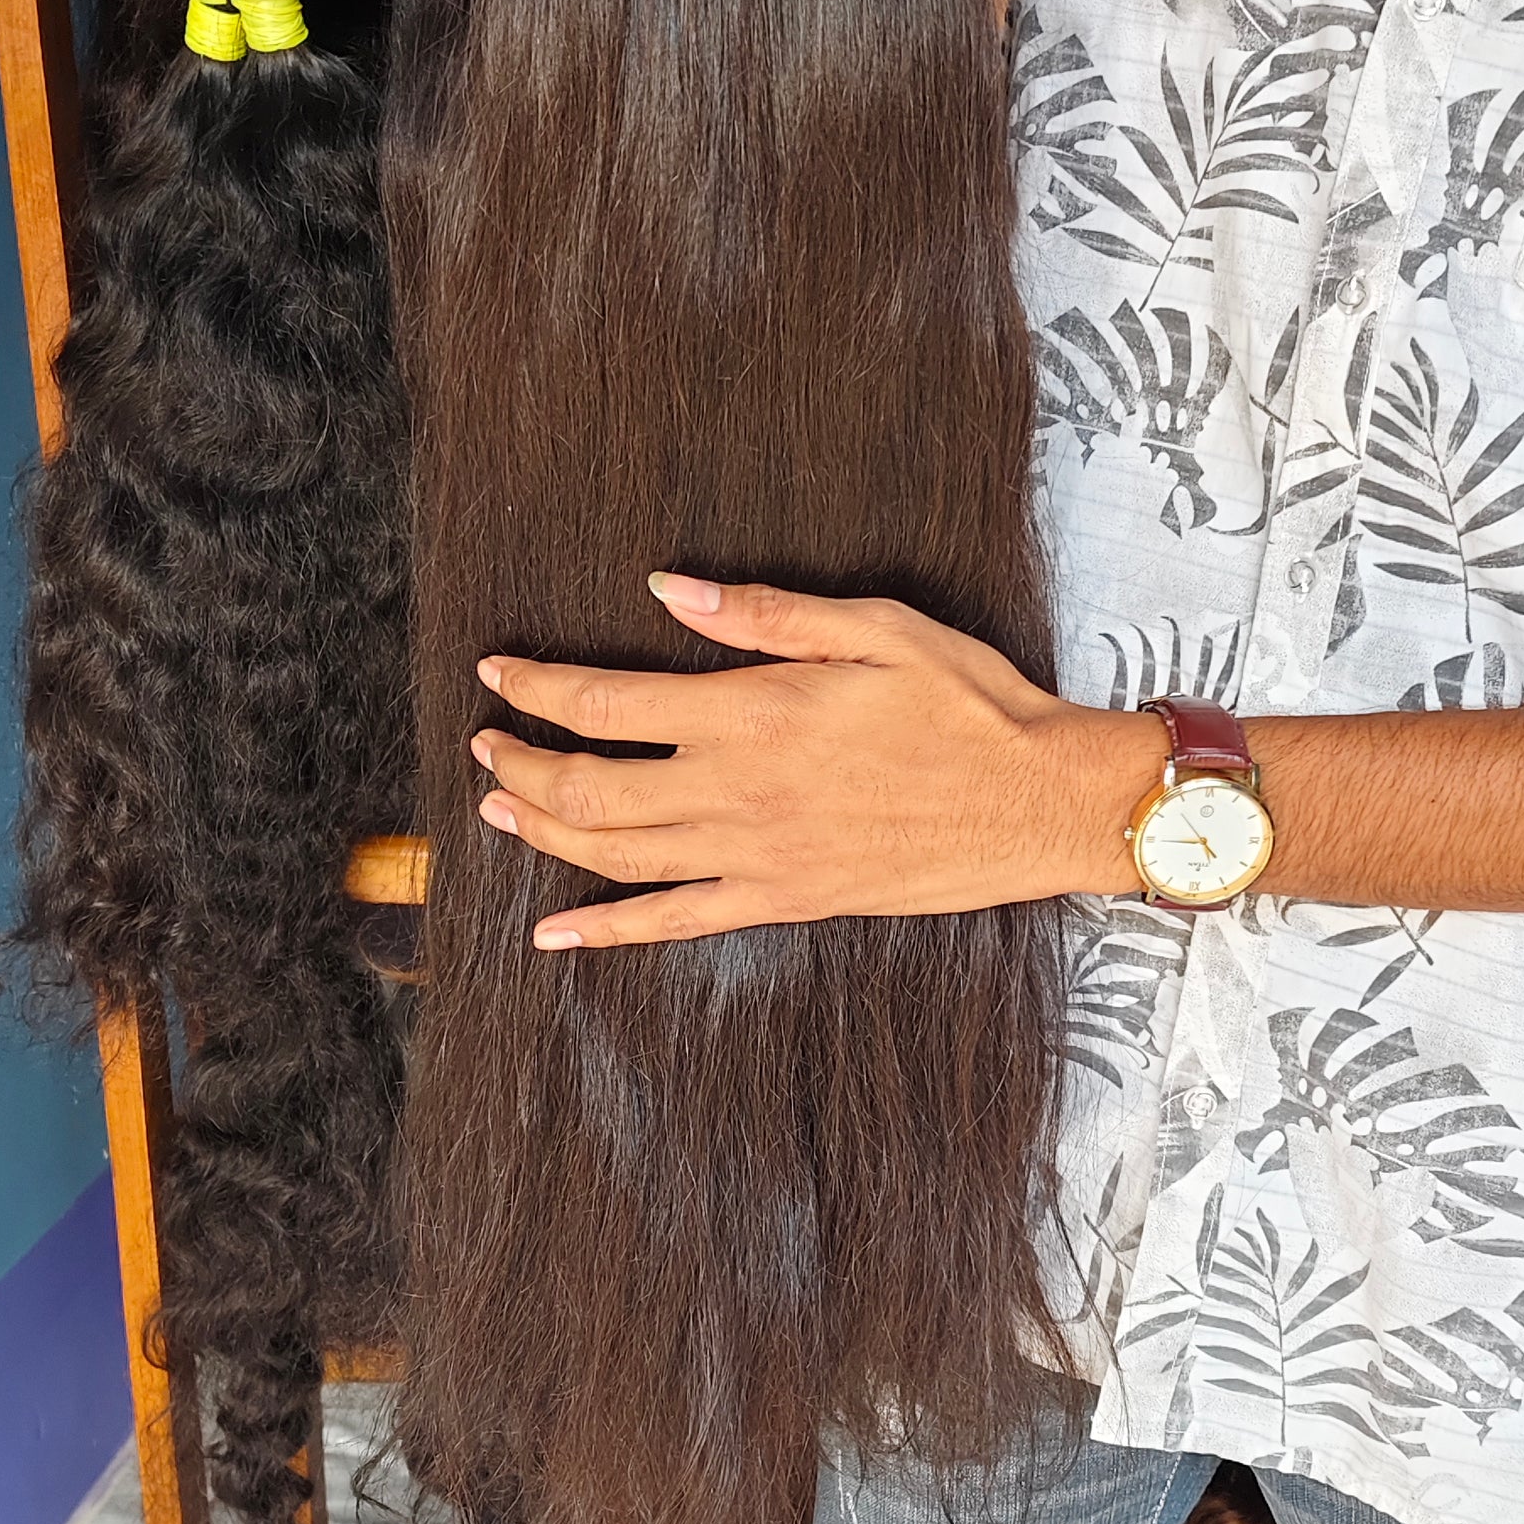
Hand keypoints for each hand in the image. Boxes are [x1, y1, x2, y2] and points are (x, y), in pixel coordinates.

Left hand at [470, 573, 1165, 950]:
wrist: (1039, 801)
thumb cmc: (969, 705)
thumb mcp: (873, 627)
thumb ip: (761, 614)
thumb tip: (665, 588)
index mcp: (753, 712)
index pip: (606, 701)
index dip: (539, 686)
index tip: (500, 672)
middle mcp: (737, 792)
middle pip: (587, 787)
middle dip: (519, 765)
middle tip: (485, 744)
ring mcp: (754, 856)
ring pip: (615, 855)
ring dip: (543, 833)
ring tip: (499, 811)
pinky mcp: (782, 899)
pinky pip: (673, 923)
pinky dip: (605, 931)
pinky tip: (555, 934)